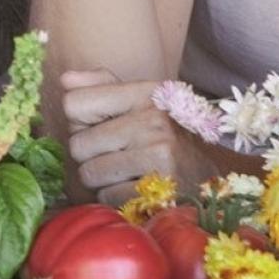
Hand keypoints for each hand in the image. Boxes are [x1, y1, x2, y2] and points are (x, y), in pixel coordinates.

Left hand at [62, 69, 221, 204]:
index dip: (79, 121)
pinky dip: (116, 199)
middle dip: (90, 156)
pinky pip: (107, 198)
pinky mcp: (160, 189)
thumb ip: (101, 87)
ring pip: (89, 173)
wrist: (213, 178)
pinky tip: (136, 190)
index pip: (75, 103)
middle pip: (78, 144)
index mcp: (145, 92)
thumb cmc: (165, 136)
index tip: (99, 126)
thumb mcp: (140, 102)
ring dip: (101, 180)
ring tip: (125, 172)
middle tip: (115, 155)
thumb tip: (65, 79)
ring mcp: (158, 153)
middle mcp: (152, 118)